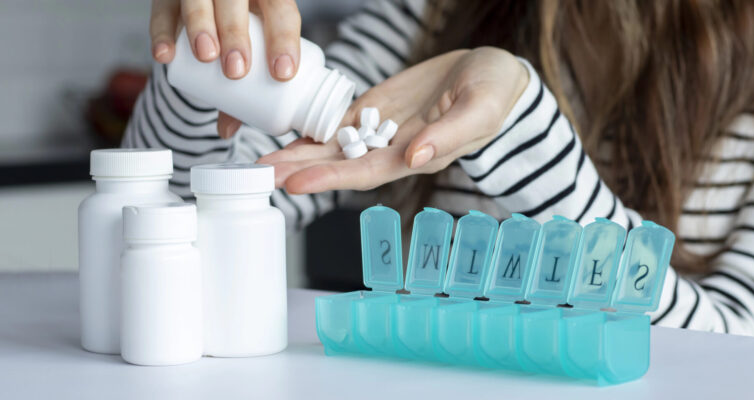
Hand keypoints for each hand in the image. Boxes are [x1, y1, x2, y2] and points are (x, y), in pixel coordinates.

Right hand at [149, 0, 300, 136]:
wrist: (209, 12)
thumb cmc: (239, 37)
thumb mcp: (248, 55)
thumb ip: (242, 89)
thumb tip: (228, 131)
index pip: (281, 9)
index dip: (284, 39)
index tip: (282, 73)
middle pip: (236, 0)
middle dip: (236, 34)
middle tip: (236, 71)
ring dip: (201, 25)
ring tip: (206, 57)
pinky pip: (161, 10)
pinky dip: (162, 32)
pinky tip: (165, 56)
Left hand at [257, 47, 529, 193]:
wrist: (492, 74)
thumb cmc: (494, 95)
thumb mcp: (480, 111)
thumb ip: (449, 134)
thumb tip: (414, 154)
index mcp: (416, 157)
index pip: (365, 173)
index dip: (330, 178)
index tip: (295, 183)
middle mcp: (392, 150)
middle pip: (339, 165)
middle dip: (299, 171)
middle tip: (258, 175)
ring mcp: (380, 131)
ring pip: (332, 147)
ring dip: (297, 155)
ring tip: (261, 162)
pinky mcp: (375, 110)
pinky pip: (338, 124)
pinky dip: (312, 132)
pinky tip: (286, 138)